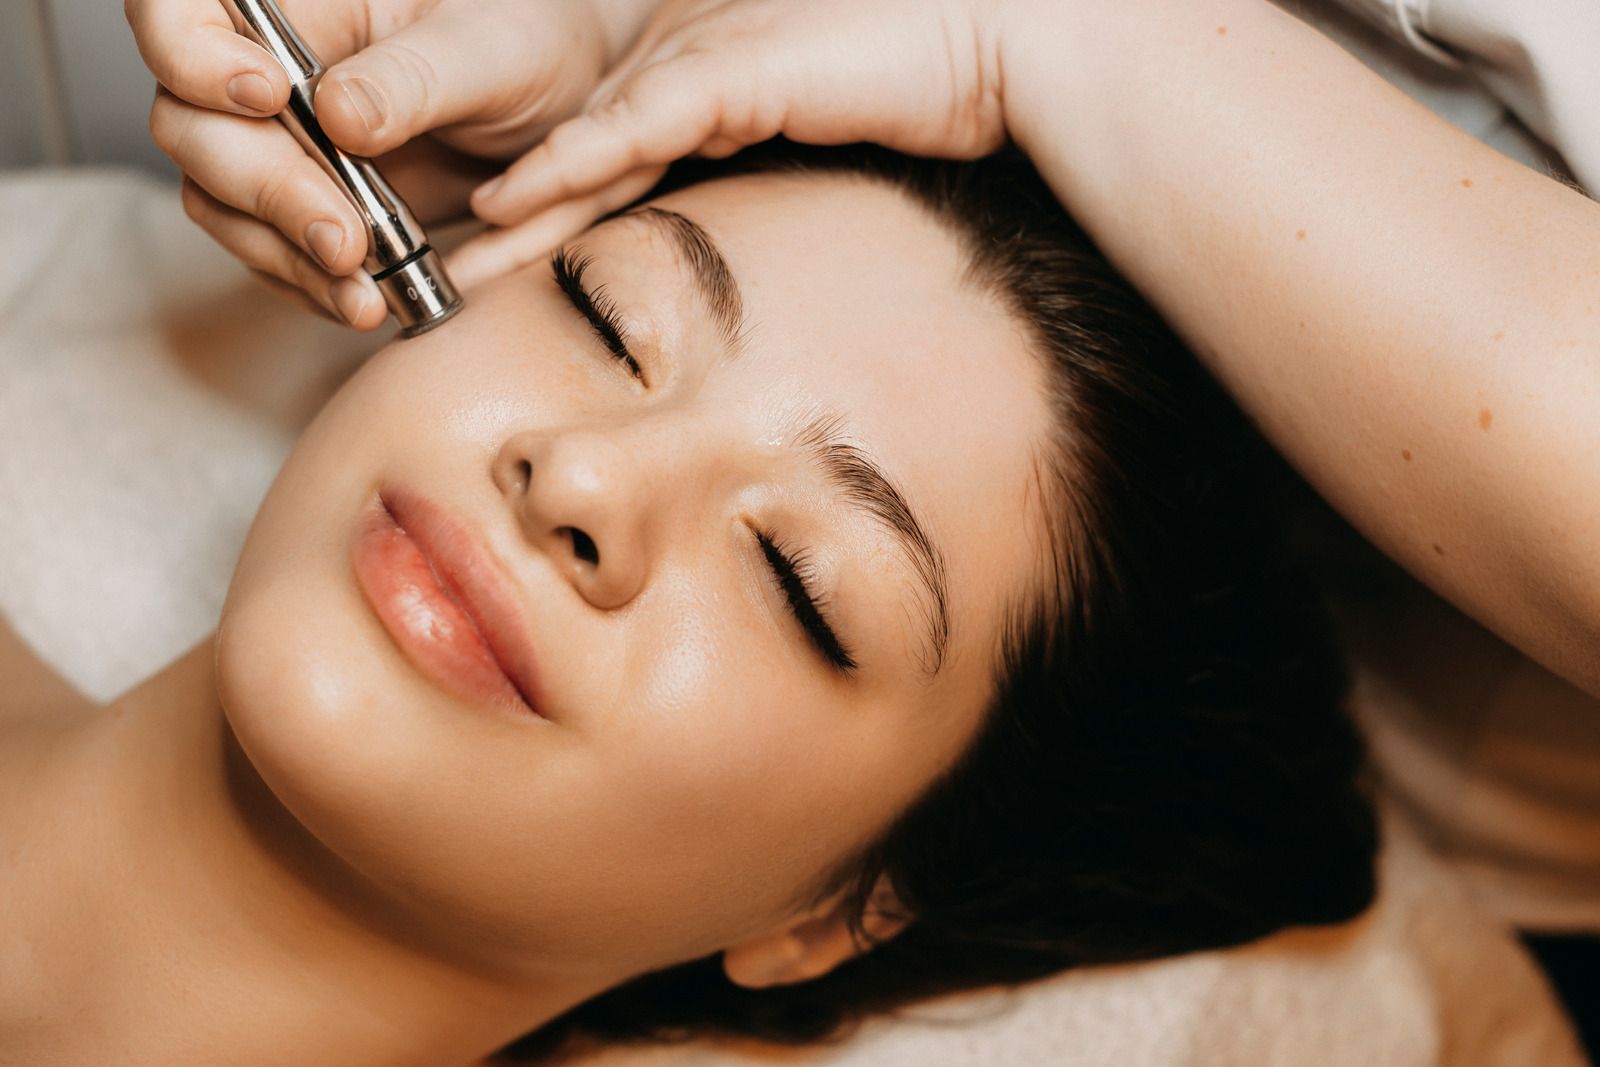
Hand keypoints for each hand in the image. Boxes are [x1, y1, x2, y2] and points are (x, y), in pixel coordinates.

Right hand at [127, 0, 654, 326]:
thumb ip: (415, 79)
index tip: (267, 96)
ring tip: (363, 292)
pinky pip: (276, 254)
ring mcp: (283, 144)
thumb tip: (339, 116)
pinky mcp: (311, 207)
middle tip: (344, 238)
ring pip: (224, 203)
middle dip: (266, 192)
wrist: (578, 113)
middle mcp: (270, 71)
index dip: (194, 57)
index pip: (178, 13)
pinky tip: (369, 302)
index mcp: (300, 5)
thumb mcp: (491, 51)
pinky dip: (317, 286)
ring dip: (288, 257)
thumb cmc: (532, 44)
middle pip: (194, 128)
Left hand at [452, 0, 1007, 287]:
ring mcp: (705, 65)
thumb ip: (775, 196)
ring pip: (588, 143)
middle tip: (440, 276)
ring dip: (518, 203)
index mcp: (706, 101)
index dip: (549, 217)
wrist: (997, 42)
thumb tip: (755, 278)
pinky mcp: (732, 67)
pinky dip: (574, 163)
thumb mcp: (828, 161)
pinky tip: (515, 201)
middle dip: (511, 221)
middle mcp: (690, 76)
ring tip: (451, 254)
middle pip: (578, 157)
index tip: (495, 273)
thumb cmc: (928, 101)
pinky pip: (636, 124)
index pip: (610, 165)